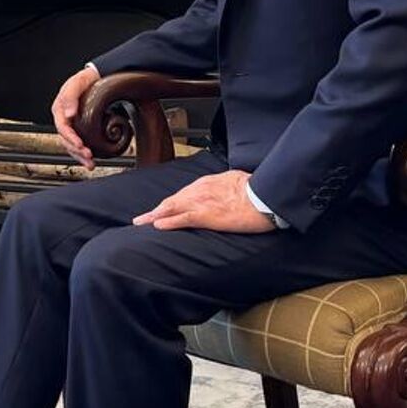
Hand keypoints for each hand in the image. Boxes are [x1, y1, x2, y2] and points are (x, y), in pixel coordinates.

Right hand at [50, 64, 101, 167]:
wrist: (94, 78)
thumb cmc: (84, 80)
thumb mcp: (76, 84)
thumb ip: (71, 97)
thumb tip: (69, 114)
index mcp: (59, 110)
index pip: (62, 128)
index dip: (71, 138)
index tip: (81, 144)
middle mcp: (63, 119)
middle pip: (66, 140)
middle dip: (77, 150)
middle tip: (89, 156)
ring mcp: (71, 125)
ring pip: (71, 145)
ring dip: (79, 156)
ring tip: (90, 164)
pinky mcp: (79, 128)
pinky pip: (77, 144)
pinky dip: (82, 153)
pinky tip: (89, 160)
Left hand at [134, 169, 274, 232]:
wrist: (265, 197)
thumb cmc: (257, 190)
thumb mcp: (237, 181)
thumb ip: (226, 185)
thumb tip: (226, 189)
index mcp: (209, 183)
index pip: (184, 194)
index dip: (170, 203)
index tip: (161, 209)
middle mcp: (201, 190)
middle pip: (173, 200)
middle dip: (156, 209)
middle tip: (142, 218)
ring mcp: (202, 202)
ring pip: (171, 208)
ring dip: (155, 216)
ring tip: (141, 223)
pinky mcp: (206, 215)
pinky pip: (182, 219)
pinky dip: (168, 222)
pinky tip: (157, 226)